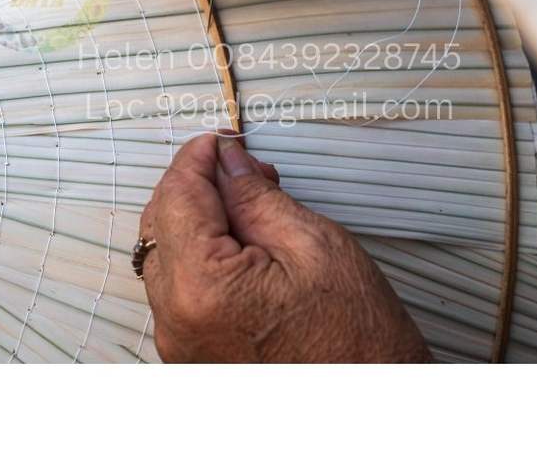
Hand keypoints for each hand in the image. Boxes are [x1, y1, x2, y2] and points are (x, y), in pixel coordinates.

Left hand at [138, 133, 431, 362]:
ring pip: (167, 250)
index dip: (198, 156)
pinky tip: (239, 237)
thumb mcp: (312, 243)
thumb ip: (256, 195)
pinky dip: (201, 250)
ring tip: (251, 202)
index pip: (177, 195)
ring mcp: (181, 340)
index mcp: (202, 288)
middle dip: (197, 183)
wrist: (374, 397)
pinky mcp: (193, 349)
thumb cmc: (356, 340)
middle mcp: (178, 320)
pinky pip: (179, 282)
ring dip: (199, 215)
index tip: (219, 140)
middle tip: (241, 166)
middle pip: (162, 221)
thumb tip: (227, 162)